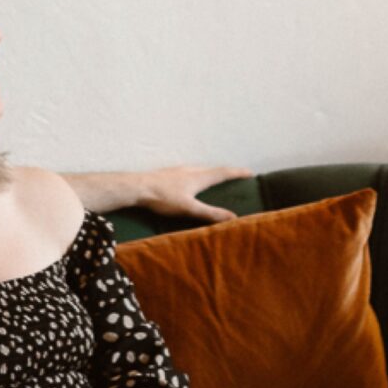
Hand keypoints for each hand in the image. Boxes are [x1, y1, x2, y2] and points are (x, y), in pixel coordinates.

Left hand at [131, 163, 249, 222]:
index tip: (250, 173)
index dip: (237, 173)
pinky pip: (190, 173)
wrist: (137, 187)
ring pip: (200, 170)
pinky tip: (191, 184)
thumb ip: (210, 213)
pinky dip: (198, 176)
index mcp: (199, 177)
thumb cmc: (163, 198)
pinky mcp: (169, 174)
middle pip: (213, 169)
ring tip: (216, 180)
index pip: (223, 172)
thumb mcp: (189, 208)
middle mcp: (191, 170)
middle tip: (236, 176)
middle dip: (226, 173)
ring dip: (211, 174)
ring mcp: (179, 170)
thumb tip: (233, 218)